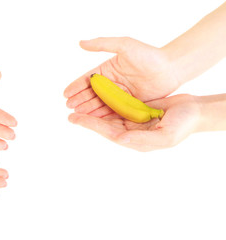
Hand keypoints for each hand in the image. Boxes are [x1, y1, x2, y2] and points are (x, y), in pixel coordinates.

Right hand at [64, 37, 180, 116]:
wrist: (172, 69)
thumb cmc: (149, 55)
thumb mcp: (125, 45)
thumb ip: (103, 44)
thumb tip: (81, 43)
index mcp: (108, 69)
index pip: (88, 79)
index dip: (76, 86)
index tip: (65, 94)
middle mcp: (111, 83)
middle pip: (91, 93)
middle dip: (79, 100)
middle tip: (69, 107)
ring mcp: (120, 95)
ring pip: (100, 103)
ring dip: (88, 109)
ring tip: (77, 115)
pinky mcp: (128, 104)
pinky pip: (112, 111)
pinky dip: (102, 115)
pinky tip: (93, 119)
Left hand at [68, 94, 200, 151]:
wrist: (196, 111)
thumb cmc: (184, 125)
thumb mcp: (165, 136)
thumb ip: (141, 139)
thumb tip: (119, 139)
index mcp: (134, 139)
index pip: (107, 131)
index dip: (91, 125)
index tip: (75, 118)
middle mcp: (130, 131)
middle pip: (104, 123)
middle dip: (87, 117)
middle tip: (70, 111)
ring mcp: (133, 120)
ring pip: (108, 114)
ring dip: (94, 109)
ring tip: (78, 103)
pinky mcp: (136, 110)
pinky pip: (118, 105)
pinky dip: (106, 101)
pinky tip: (97, 96)